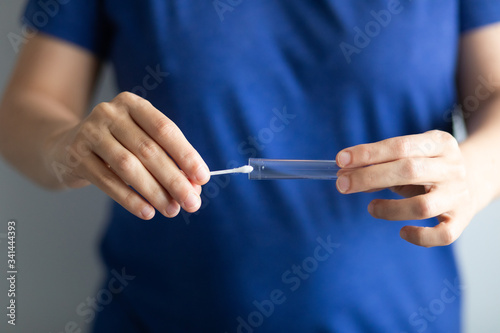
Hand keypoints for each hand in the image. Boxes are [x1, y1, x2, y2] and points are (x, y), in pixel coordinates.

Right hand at [45, 92, 209, 219]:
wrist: (65, 147)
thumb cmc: (117, 145)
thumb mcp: (141, 144)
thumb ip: (168, 161)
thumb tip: (194, 188)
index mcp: (133, 104)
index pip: (165, 129)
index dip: (186, 154)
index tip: (203, 178)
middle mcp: (109, 112)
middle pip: (149, 150)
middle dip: (175, 180)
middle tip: (192, 203)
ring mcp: (89, 132)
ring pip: (129, 166)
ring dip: (154, 192)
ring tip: (172, 210)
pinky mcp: (75, 155)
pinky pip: (107, 181)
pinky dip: (130, 199)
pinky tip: (147, 212)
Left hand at [335, 130, 474, 246]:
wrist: (472, 181)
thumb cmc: (426, 169)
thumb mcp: (408, 158)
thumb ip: (380, 166)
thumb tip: (345, 175)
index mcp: (440, 143)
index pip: (400, 146)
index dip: (368, 153)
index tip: (341, 160)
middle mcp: (452, 167)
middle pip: (409, 171)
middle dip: (369, 177)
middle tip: (342, 184)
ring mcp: (459, 195)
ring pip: (423, 206)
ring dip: (389, 209)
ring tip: (371, 207)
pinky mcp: (461, 220)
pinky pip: (443, 235)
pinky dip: (420, 237)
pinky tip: (402, 232)